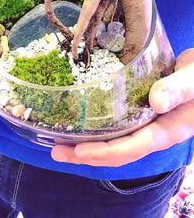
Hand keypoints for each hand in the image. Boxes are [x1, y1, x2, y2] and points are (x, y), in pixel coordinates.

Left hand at [51, 48, 193, 166]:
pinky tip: (76, 123)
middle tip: (55, 152)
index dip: (104, 151)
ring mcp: (145, 125)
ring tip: (57, 143)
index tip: (78, 149)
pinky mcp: (138, 113)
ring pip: (113, 142)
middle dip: (86, 155)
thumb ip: (178, 89)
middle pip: (117, 152)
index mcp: (167, 130)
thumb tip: (157, 101)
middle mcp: (153, 133)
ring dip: (85, 145)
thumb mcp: (193, 81)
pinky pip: (115, 128)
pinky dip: (94, 129)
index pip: (132, 147)